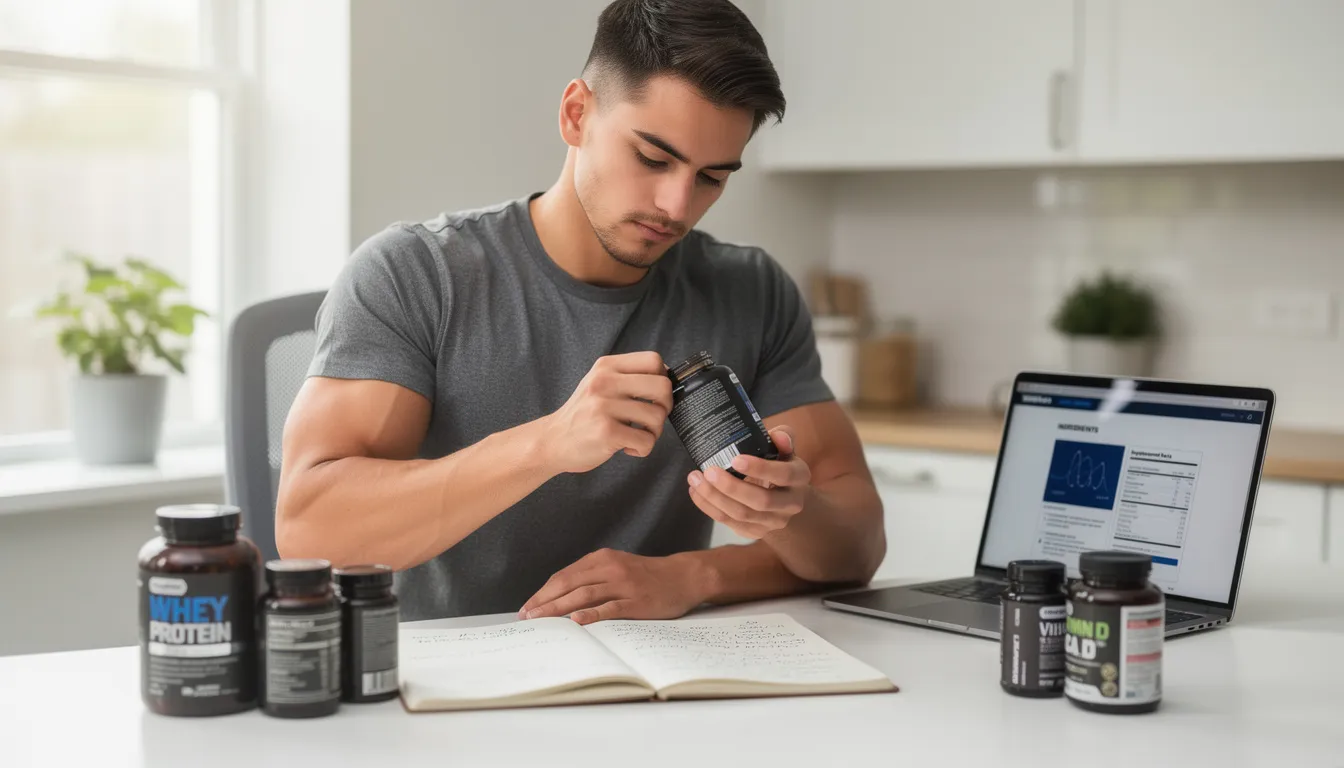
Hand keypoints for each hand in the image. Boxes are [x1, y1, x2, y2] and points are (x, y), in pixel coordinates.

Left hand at [518, 549, 708, 625]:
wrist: (683, 576)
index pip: (564, 575)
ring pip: (584, 595)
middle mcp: (610, 568)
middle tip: (527, 616)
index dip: (543, 592)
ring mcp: (624, 585)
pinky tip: (576, 621)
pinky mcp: (637, 601)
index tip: (527, 606)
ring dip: (559, 608)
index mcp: (601, 559)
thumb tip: (560, 596)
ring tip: (541, 619)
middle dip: (544, 601)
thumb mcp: (616, 567)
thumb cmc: (646, 575)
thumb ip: (592, 577)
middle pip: (569, 584)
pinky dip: (591, 614)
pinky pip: (610, 608)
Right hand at [539, 351, 672, 473]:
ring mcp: (604, 407)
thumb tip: (667, 378)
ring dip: (654, 432)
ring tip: (637, 435)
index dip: (664, 378)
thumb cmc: (582, 415)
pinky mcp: (606, 432)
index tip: (655, 395)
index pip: (653, 360)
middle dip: (665, 406)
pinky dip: (643, 448)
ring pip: (657, 416)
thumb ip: (626, 377)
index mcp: (606, 367)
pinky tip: (628, 447)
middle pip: (662, 386)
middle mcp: (604, 382)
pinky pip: (646, 441)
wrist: (552, 441)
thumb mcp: (598, 384)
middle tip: (651, 418)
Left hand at [687, 426, 810, 539]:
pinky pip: (729, 522)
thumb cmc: (778, 464)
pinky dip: (709, 507)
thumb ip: (782, 437)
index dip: (760, 468)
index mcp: (800, 478)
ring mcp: (773, 522)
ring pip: (741, 514)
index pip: (783, 475)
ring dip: (715, 498)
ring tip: (695, 479)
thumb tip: (778, 435)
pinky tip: (696, 492)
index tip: (735, 459)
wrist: (784, 496)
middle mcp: (791, 504)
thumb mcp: (784, 448)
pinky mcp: (755, 532)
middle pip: (761, 501)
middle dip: (732, 487)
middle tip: (709, 471)